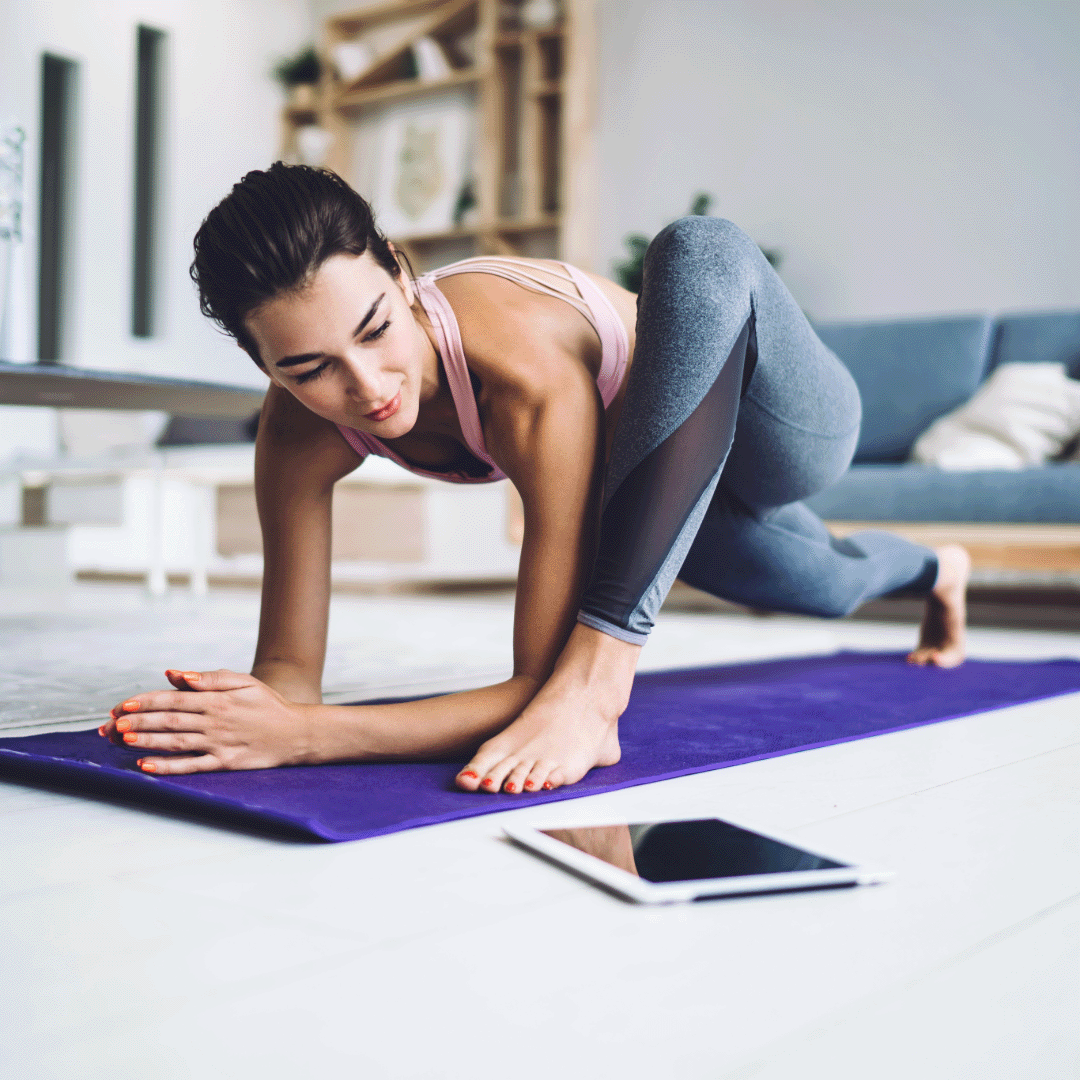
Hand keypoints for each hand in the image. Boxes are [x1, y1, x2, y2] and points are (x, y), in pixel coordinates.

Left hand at [99, 669, 316, 774]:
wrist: (297, 733)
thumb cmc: (269, 705)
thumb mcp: (244, 682)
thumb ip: (210, 678)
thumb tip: (176, 675)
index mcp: (217, 700)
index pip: (174, 698)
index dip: (146, 702)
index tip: (121, 706)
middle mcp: (215, 721)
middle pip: (169, 720)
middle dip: (136, 722)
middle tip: (109, 726)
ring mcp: (219, 744)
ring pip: (175, 742)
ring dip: (145, 741)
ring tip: (120, 740)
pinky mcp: (225, 763)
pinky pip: (191, 766)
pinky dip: (168, 767)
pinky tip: (146, 767)